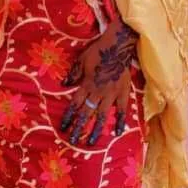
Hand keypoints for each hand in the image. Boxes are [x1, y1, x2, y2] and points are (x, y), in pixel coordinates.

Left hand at [60, 19, 137, 145]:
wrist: (118, 45)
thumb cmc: (98, 51)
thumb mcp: (82, 59)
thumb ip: (74, 73)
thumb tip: (64, 84)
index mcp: (87, 85)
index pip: (75, 104)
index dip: (68, 116)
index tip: (63, 127)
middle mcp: (98, 92)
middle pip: (86, 113)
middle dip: (78, 127)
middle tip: (73, 141)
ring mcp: (112, 94)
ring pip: (102, 115)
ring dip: (95, 130)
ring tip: (91, 143)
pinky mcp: (123, 93)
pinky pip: (122, 110)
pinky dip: (120, 121)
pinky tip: (117, 133)